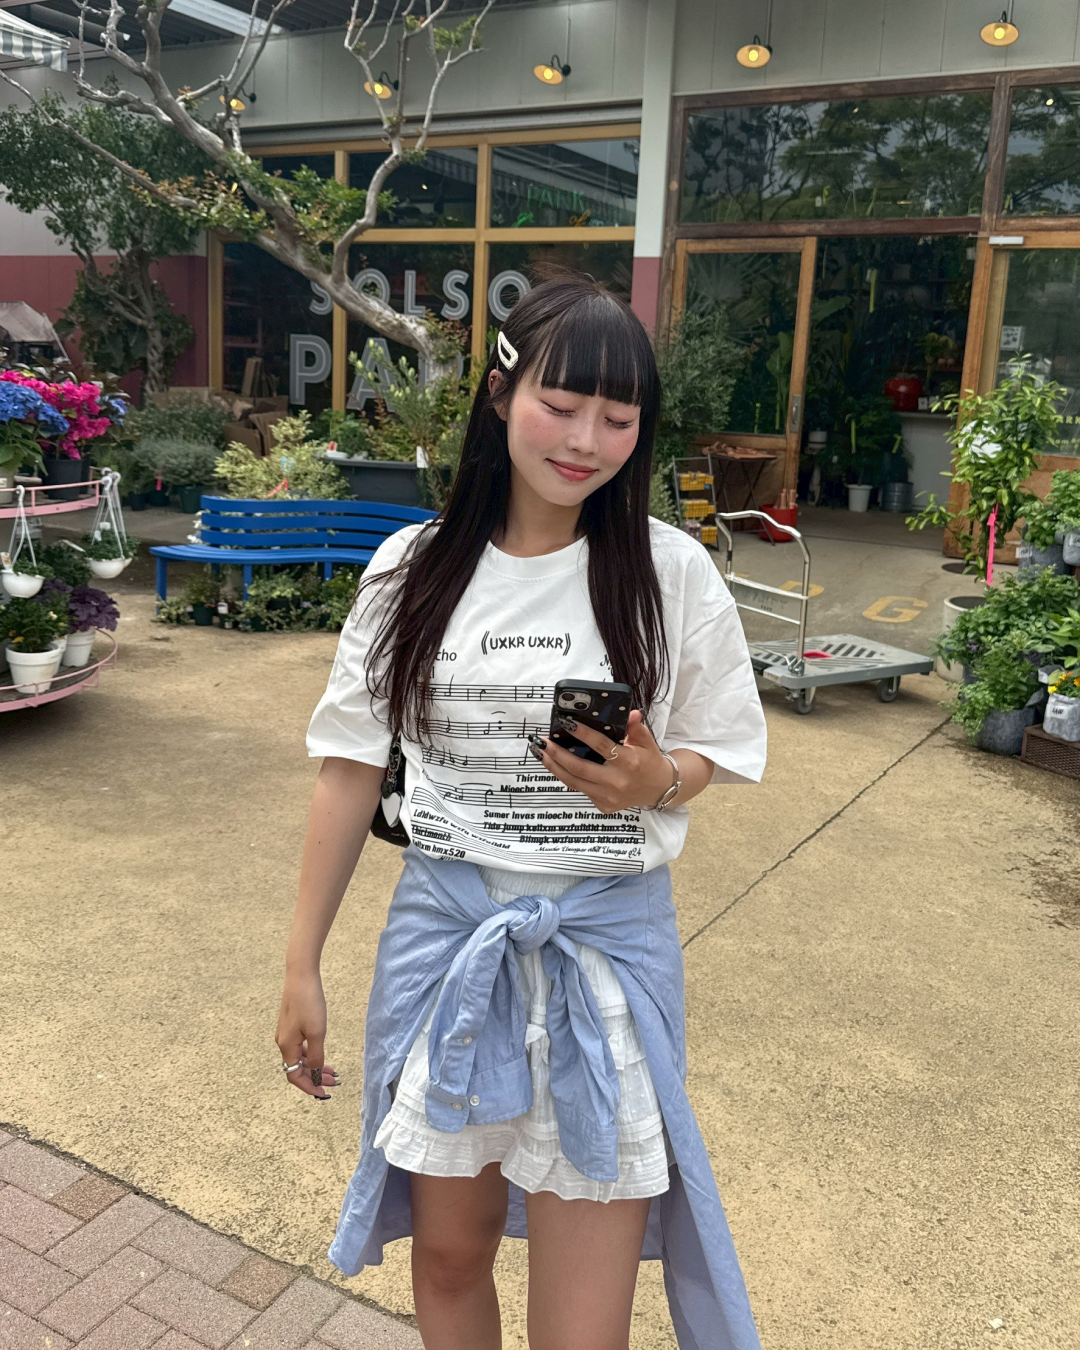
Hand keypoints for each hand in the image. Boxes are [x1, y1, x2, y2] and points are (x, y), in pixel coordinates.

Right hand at [275, 971, 339, 1100]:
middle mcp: (282, 1042)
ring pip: (299, 1057)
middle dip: (314, 1077)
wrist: (301, 976)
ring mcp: (286, 1033)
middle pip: (297, 1068)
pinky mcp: (291, 1024)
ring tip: (331, 1071)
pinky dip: (311, 1054)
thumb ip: (315, 1055)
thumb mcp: (316, 1032)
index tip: (323, 1093)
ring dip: (314, 1066)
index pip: (294, 1076)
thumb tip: (314, 1072)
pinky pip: (300, 1047)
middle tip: (333, 1081)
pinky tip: (322, 1054)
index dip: (309, 1086)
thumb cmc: (309, 1002)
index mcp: (286, 1046)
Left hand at [529, 710, 675, 814]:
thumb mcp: (647, 741)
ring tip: (540, 753)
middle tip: (542, 742)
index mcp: (629, 762)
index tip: (567, 723)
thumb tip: (630, 713)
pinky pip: (581, 790)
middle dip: (557, 754)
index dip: (583, 734)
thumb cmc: (650, 761)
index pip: (602, 746)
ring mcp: (609, 797)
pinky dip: (567, 777)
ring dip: (554, 767)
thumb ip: (635, 727)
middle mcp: (617, 781)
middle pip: (580, 768)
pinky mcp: (603, 805)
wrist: (659, 789)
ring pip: (574, 782)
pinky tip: (556, 765)